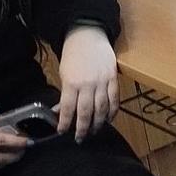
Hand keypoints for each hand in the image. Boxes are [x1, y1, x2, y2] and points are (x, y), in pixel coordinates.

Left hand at [57, 24, 119, 140]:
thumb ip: (65, 93)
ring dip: (98, 123)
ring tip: (94, 131)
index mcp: (71, 83)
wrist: (88, 37)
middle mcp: (87, 85)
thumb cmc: (73, 55)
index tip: (62, 131)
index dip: (65, 122)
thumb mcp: (64, 74)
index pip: (67, 108)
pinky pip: (114, 99)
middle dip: (82, 128)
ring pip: (102, 109)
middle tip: (80, 138)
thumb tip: (61, 111)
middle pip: (86, 112)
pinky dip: (112, 112)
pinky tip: (109, 119)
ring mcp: (102, 82)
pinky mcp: (113, 79)